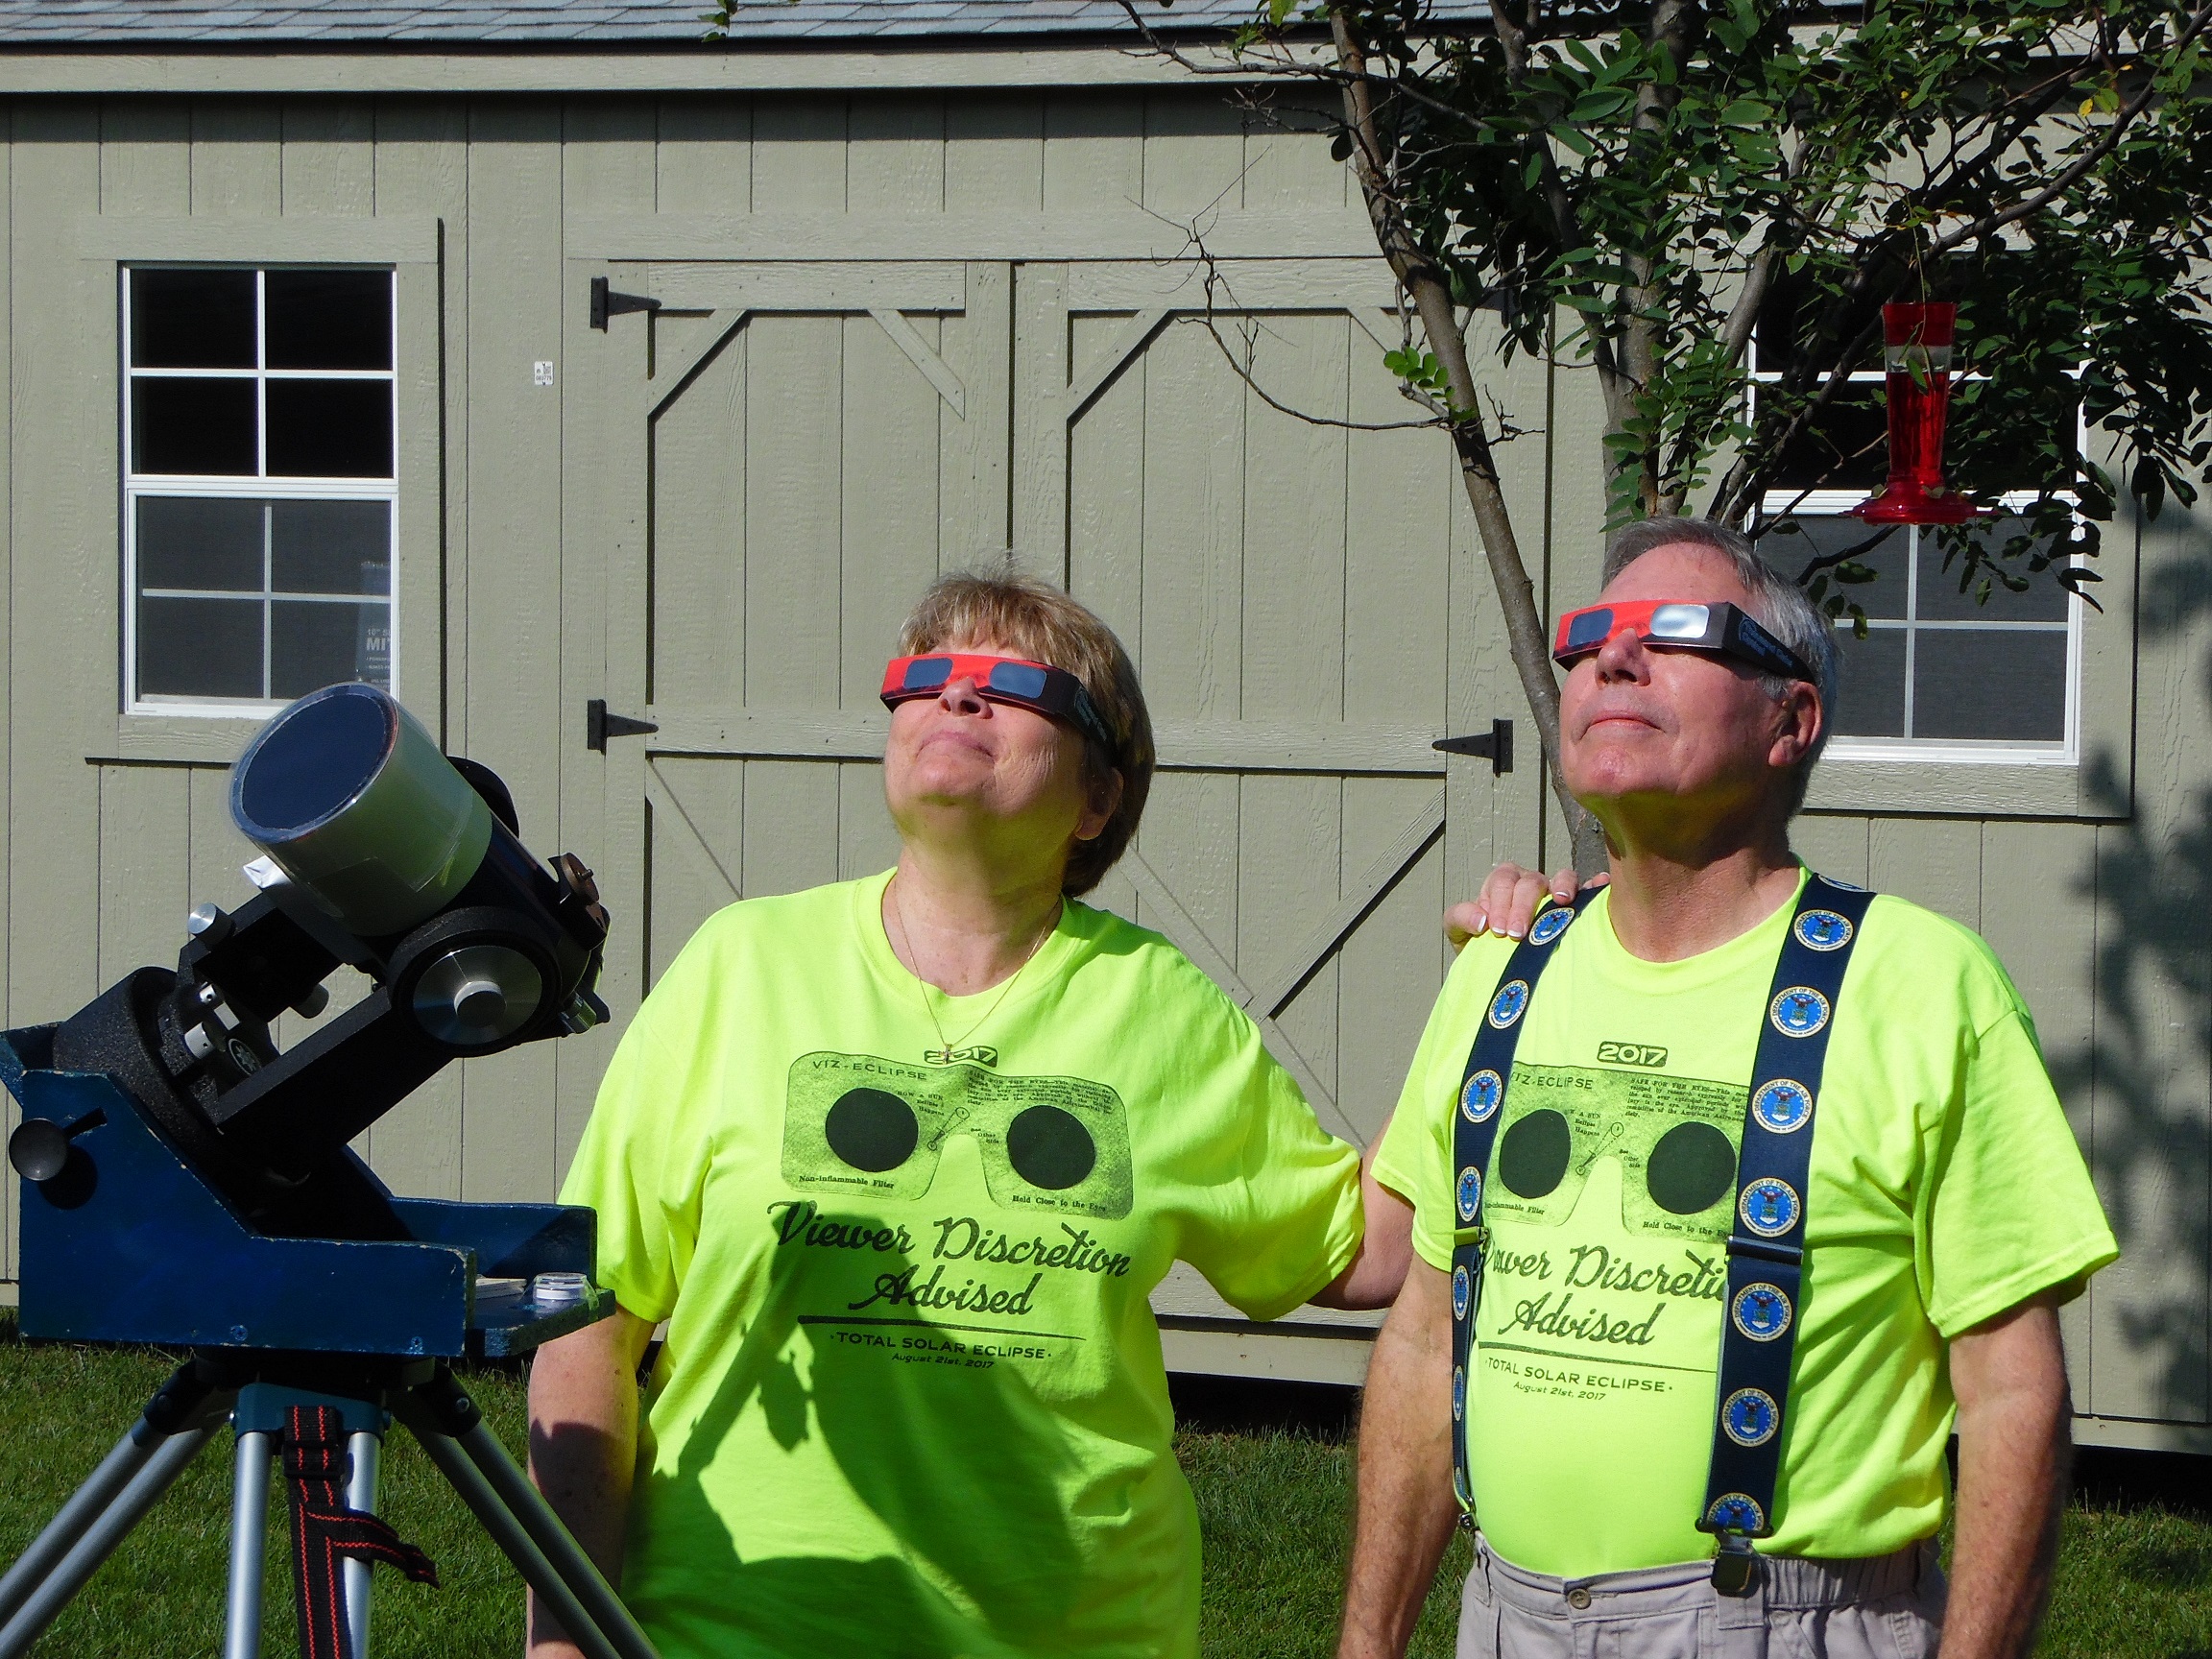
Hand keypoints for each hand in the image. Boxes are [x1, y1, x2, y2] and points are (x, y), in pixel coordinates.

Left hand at [1444, 864, 1604, 950]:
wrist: (1499, 966)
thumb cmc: (1481, 944)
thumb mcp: (1460, 933)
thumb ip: (1460, 919)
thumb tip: (1480, 920)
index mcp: (1502, 883)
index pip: (1502, 881)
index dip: (1499, 903)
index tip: (1497, 930)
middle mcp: (1529, 883)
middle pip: (1530, 882)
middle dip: (1523, 906)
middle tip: (1516, 934)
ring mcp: (1555, 892)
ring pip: (1562, 877)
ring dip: (1562, 887)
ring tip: (1562, 901)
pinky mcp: (1576, 906)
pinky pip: (1589, 890)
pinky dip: (1594, 886)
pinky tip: (1600, 884)